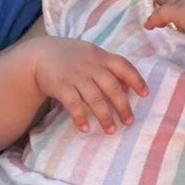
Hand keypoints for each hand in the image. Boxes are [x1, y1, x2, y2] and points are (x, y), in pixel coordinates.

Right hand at [30, 36, 146, 133]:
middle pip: (111, 86)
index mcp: (100, 56)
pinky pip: (73, 104)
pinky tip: (85, 128)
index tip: (145, 94)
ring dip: (104, 116)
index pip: (123, 66)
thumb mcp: (91, 54)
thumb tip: (130, 87)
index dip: (136, 79)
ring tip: (110, 130)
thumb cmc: (71, 57)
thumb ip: (108, 67)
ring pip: (94, 98)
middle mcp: (90, 65)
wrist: (40, 54)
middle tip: (129, 122)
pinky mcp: (61, 86)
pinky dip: (80, 117)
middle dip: (122, 106)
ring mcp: (75, 75)